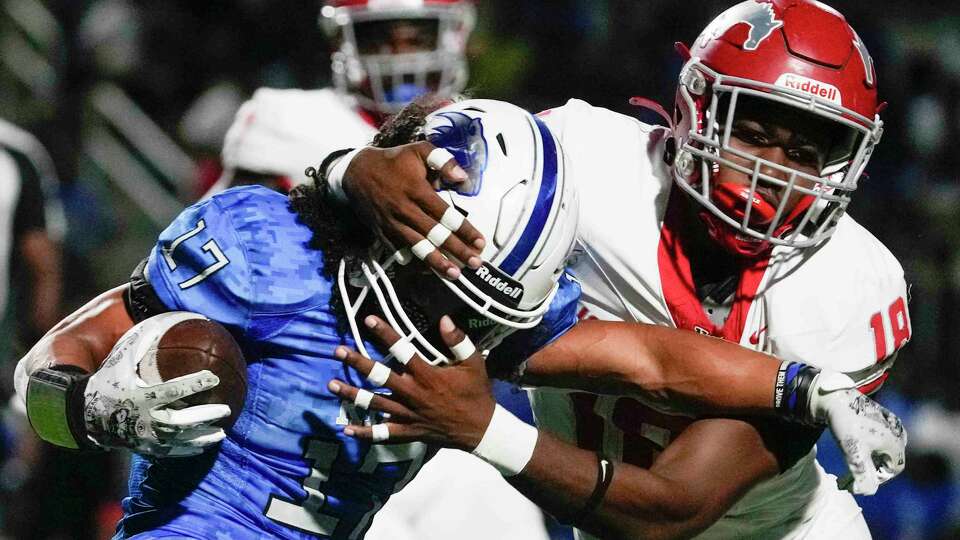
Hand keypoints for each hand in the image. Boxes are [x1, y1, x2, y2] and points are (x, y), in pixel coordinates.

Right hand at [82, 315, 230, 456]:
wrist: (85, 412)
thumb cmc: (109, 379)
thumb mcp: (123, 356)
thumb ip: (144, 338)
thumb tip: (168, 318)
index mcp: (140, 394)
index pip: (174, 390)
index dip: (195, 383)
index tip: (214, 377)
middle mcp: (144, 418)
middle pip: (182, 420)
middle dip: (206, 415)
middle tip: (226, 409)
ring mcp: (145, 436)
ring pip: (180, 440)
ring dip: (203, 437)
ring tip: (222, 432)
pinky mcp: (145, 448)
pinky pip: (172, 452)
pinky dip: (190, 449)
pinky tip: (206, 444)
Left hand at [327, 315, 494, 450]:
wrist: (480, 429)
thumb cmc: (476, 393)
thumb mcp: (474, 364)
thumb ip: (459, 342)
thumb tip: (445, 320)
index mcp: (427, 375)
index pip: (402, 350)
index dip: (385, 333)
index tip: (368, 320)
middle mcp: (413, 394)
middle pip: (379, 376)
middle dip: (358, 362)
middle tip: (338, 351)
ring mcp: (408, 414)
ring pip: (374, 403)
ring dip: (352, 394)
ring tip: (331, 385)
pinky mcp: (408, 431)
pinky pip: (383, 433)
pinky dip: (365, 432)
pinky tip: (347, 429)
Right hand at [342, 143, 485, 278]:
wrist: (355, 172)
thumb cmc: (392, 161)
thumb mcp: (418, 150)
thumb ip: (442, 161)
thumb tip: (462, 178)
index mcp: (416, 190)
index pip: (445, 214)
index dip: (464, 230)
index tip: (480, 242)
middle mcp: (404, 210)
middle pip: (435, 234)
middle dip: (457, 251)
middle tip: (475, 263)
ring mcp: (392, 224)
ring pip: (417, 247)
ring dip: (437, 262)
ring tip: (454, 274)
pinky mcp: (382, 233)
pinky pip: (400, 251)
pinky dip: (414, 262)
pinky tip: (429, 271)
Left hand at [810, 372, 905, 494]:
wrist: (835, 397)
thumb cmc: (845, 425)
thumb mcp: (853, 453)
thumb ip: (862, 476)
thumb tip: (865, 493)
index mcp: (897, 442)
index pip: (891, 470)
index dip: (875, 478)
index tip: (857, 479)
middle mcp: (899, 432)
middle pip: (887, 460)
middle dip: (869, 470)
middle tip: (850, 475)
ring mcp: (891, 424)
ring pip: (881, 449)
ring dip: (867, 460)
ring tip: (849, 462)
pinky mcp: (881, 417)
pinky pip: (878, 438)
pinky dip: (866, 447)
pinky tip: (851, 446)